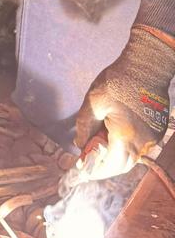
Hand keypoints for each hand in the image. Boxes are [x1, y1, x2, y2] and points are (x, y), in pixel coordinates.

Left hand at [74, 28, 172, 179]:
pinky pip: (140, 146)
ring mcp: (153, 138)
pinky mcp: (157, 130)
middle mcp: (143, 143)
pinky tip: (113, 133)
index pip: (110, 167)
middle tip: (87, 157)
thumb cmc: (117, 82)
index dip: (94, 170)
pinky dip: (125, 145)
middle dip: (103, 165)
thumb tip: (80, 145)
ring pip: (132, 156)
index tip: (81, 169)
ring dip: (115, 155)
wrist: (146, 66)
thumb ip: (84, 128)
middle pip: (122, 165)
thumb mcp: (93, 103)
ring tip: (98, 142)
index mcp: (125, 138)